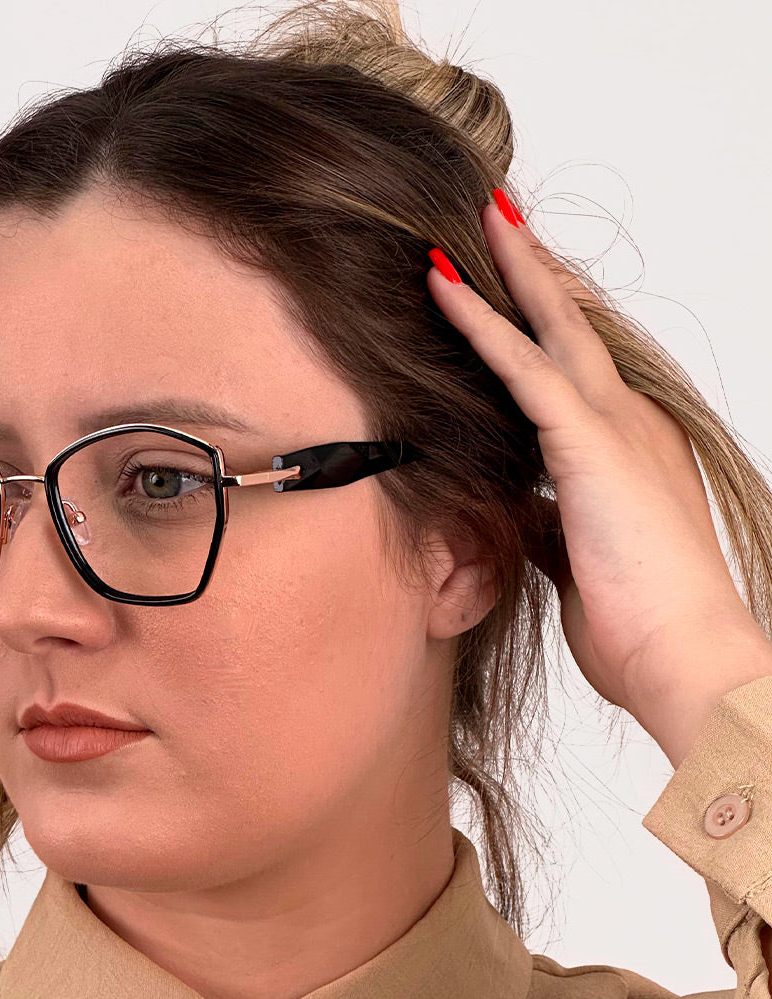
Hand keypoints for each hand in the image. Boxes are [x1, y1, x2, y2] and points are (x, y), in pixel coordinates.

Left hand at [425, 192, 771, 766]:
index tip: (510, 281)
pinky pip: (525, 366)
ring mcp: (614, 425)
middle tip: (499, 216)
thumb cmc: (636, 617)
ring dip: (512, 270)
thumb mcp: (576, 554)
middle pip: (575, 325)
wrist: (680, 656)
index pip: (578, 364)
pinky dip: (481, 323)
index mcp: (626, 446)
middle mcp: (628, 420)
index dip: (545, 318)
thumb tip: (514, 507)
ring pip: (554, 326)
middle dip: (536, 270)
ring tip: (477, 217)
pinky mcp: (590, 443)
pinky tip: (444, 287)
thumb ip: (546, 517)